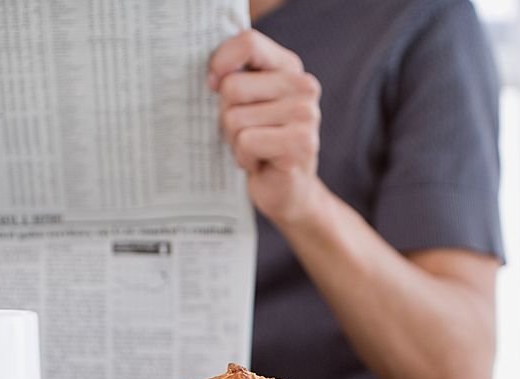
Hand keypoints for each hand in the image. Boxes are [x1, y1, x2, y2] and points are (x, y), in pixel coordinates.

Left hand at [209, 30, 324, 226]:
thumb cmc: (261, 145)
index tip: (213, 84)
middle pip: (233, 87)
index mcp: (289, 69)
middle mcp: (303, 87)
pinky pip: (246, 141)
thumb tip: (213, 77)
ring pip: (235, 118)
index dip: (221, 61)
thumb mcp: (246, 104)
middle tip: (245, 133)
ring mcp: (306, 115)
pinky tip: (259, 163)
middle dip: (227, 116)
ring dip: (235, 141)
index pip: (248, 43)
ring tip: (254, 150)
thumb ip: (234, 79)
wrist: (288, 193)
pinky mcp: (300, 144)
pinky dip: (244, 157)